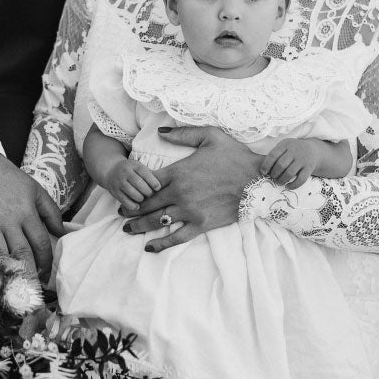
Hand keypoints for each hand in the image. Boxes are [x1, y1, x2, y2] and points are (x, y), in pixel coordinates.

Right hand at [0, 151, 64, 276]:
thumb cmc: (6, 178)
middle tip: (33, 292)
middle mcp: (9, 218)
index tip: (46, 277)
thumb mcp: (33, 188)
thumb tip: (62, 233)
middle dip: (30, 275)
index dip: (46, 264)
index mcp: (27, 211)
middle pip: (23, 254)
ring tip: (13, 288)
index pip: (41, 244)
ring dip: (7, 273)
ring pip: (1, 254)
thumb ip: (50, 211)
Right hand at [105, 156, 161, 206]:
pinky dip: (132, 206)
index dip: (153, 182)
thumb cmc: (131, 170)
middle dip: (148, 192)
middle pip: (139, 184)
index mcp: (134, 165)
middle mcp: (125, 173)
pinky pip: (125, 201)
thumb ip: (150, 174)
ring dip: (141, 199)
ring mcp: (119, 182)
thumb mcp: (139, 167)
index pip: (145, 173)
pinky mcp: (114, 191)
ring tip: (143, 199)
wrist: (110, 170)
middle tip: (151, 195)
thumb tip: (165, 183)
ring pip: (133, 193)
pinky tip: (137, 206)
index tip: (158, 188)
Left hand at [121, 126, 261, 252]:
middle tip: (121, 211)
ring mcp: (189, 210)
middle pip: (147, 203)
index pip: (147, 182)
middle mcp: (179, 193)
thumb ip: (183, 134)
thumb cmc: (235, 156)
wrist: (258, 180)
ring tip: (127, 228)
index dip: (134, 187)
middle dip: (131, 208)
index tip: (127, 191)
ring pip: (156, 221)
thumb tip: (160, 131)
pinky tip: (149, 247)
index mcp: (178, 172)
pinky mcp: (201, 225)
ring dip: (138, 226)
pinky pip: (176, 237)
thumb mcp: (210, 136)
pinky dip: (161, 244)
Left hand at [260, 137, 320, 187]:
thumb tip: (263, 170)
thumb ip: (275, 155)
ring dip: (282, 180)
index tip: (263, 172)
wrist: (313, 150)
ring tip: (279, 182)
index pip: (273, 155)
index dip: (266, 165)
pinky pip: (301, 179)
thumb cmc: (292, 151)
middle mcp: (295, 151)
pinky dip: (293, 185)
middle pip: (281, 165)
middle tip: (272, 177)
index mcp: (286, 144)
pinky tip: (288, 187)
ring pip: (290, 173)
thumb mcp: (284, 147)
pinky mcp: (309, 168)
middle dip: (274, 173)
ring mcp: (303, 159)